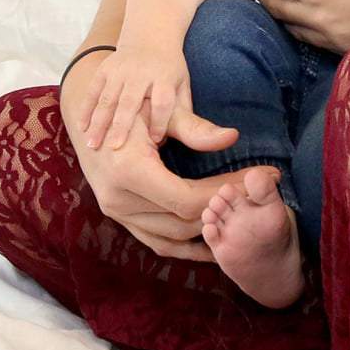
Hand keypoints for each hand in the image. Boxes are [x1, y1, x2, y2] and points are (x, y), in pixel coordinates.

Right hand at [60, 49, 238, 261]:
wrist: (92, 112)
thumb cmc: (129, 104)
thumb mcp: (161, 109)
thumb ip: (195, 128)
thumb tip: (232, 136)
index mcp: (128, 171)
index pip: (187, 199)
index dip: (224, 193)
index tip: (255, 180)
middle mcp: (117, 199)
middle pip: (182, 220)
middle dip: (223, 209)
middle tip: (257, 195)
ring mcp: (115, 212)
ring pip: (170, 237)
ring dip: (206, 228)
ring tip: (242, 214)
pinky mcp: (118, 216)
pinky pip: (154, 240)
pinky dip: (182, 245)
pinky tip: (212, 239)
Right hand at [78, 44, 189, 151]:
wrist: (151, 33)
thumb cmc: (170, 69)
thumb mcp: (183, 85)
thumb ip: (187, 112)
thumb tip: (205, 137)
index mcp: (164, 76)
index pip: (162, 101)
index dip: (159, 121)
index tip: (154, 141)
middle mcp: (141, 72)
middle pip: (131, 100)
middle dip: (122, 125)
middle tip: (114, 149)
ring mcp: (120, 69)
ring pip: (108, 98)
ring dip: (99, 121)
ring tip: (92, 144)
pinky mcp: (105, 68)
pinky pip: (93, 90)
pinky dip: (86, 108)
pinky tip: (81, 127)